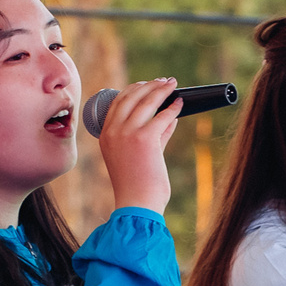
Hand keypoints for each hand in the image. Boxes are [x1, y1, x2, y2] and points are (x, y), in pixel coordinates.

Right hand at [97, 77, 181, 215]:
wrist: (137, 204)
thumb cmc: (138, 186)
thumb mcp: (139, 156)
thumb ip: (153, 135)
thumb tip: (170, 116)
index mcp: (105, 135)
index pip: (117, 102)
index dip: (133, 89)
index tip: (147, 84)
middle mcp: (113, 131)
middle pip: (131, 96)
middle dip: (149, 85)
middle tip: (164, 81)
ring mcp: (127, 134)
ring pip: (146, 101)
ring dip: (161, 90)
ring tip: (173, 85)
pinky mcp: (144, 139)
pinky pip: (162, 116)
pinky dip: (173, 107)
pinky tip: (179, 104)